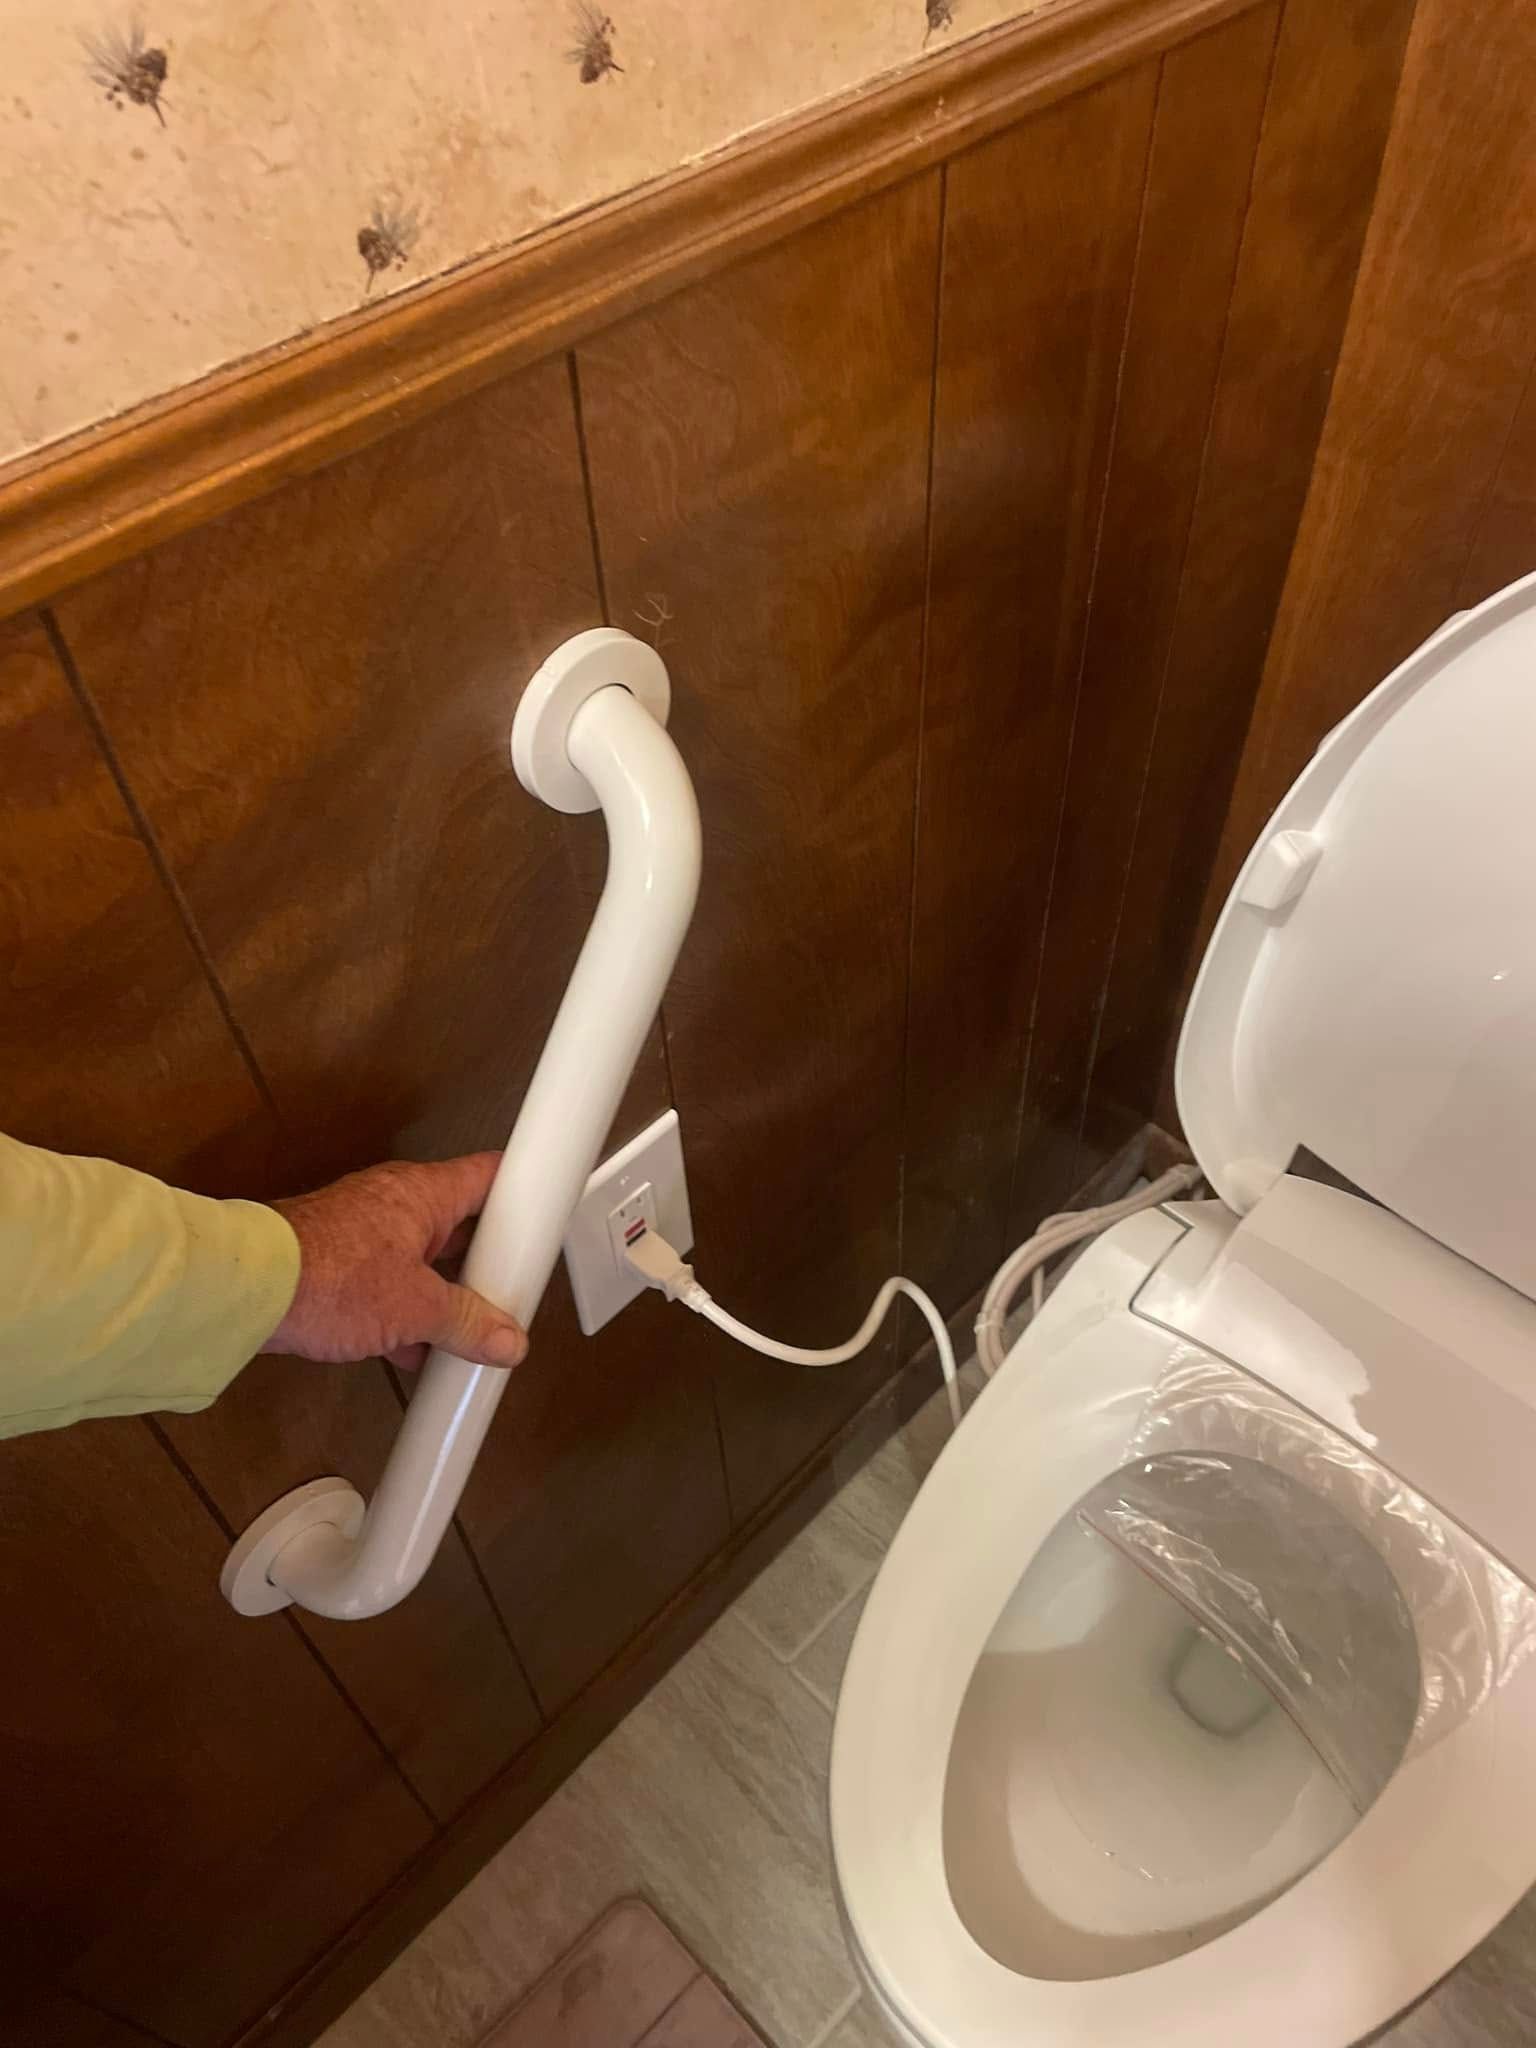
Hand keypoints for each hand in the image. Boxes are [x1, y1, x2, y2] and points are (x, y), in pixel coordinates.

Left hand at [263, 1153, 528, 1372]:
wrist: (247, 1293)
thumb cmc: (329, 1278)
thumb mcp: (415, 1308)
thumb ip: (467, 1324)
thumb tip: (506, 1341)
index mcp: (424, 1192)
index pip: (491, 1175)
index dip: (525, 1192)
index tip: (548, 1218)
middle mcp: (397, 1201)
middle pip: (462, 1223)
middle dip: (487, 1262)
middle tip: (513, 1293)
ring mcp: (366, 1230)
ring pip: (425, 1257)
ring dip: (445, 1292)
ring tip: (469, 1330)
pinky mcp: (340, 1261)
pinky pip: (391, 1280)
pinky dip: (408, 1310)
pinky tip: (417, 1350)